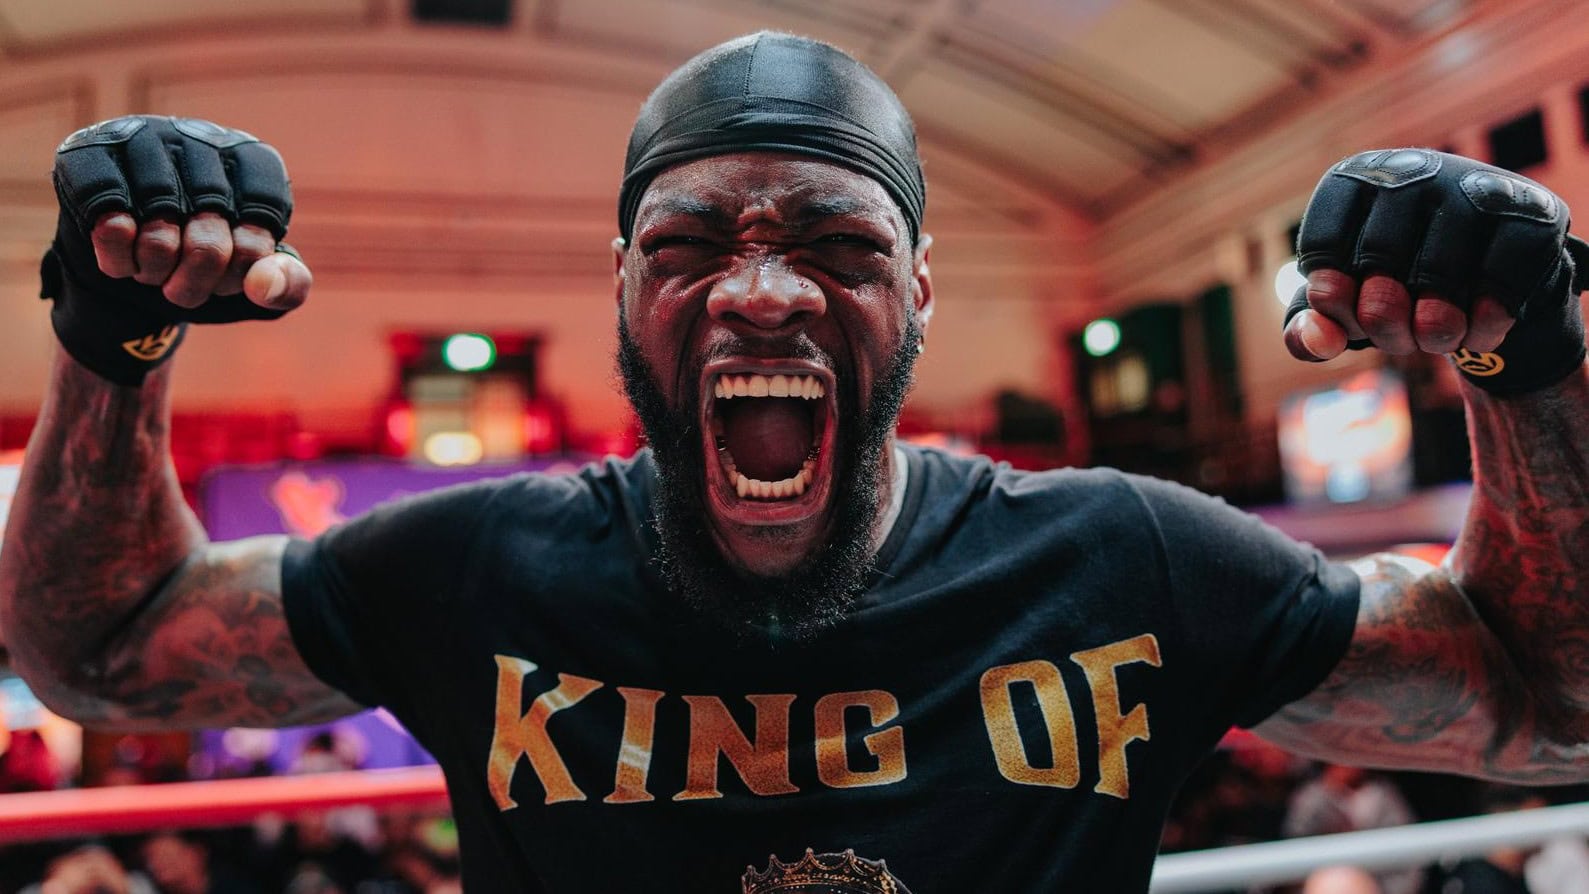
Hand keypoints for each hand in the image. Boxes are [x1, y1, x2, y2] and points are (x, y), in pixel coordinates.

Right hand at [42, 116, 310, 384]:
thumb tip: (265, 284)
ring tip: (152, 269)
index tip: (229, 274)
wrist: (127, 270)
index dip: (246, 264)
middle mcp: (198, 136)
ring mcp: (140, 138)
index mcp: (249, 159)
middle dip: (198, 282)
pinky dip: (118, 262)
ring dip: (155, 274)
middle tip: (183, 286)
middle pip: (211, 239)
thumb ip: (288, 284)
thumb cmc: (200, 266)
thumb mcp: (257, 282)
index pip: (265, 218)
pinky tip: (121, 258)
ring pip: (158, 235)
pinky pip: (110, 227)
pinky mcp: (87, 156)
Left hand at [1283, 148, 1586, 394]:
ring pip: (1440, 275)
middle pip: (1378, 260)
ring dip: (1432, 332)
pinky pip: (1499, 286)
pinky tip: (1474, 336)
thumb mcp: (1344, 310)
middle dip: (1381, 319)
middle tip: (1395, 340)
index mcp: (1356, 179)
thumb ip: (1310, 330)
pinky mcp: (1531, 217)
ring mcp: (1475, 186)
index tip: (1349, 311)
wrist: (1487, 285)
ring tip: (1433, 342)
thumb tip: (1317, 340)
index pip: (1323, 245)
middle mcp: (1414, 169)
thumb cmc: (1398, 289)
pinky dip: (1481, 326)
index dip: (1332, 297)